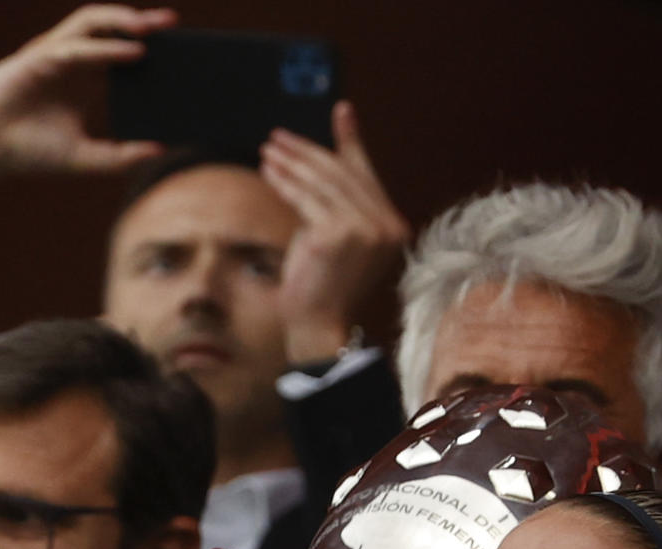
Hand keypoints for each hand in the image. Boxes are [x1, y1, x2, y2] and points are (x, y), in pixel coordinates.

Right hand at [0, 6, 174, 231]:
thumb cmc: (29, 152)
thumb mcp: (86, 159)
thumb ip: (121, 156)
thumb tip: (160, 150)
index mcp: (84, 80)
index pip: (121, 52)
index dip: (147, 45)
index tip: (179, 49)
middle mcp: (71, 62)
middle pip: (111, 30)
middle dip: (142, 23)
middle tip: (173, 23)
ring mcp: (53, 56)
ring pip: (92, 24)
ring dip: (123, 21)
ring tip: (152, 27)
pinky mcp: (38, 59)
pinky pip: (77, 48)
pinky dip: (106, 49)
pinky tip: (133, 52)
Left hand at [262, 102, 410, 364]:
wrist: (318, 324)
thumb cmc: (323, 285)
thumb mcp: (335, 238)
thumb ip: (336, 202)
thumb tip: (318, 162)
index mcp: (393, 226)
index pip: (366, 174)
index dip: (351, 141)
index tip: (342, 111)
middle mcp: (386, 226)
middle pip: (341, 173)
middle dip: (307, 151)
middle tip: (278, 137)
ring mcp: (364, 230)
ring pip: (321, 182)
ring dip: (290, 162)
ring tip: (267, 150)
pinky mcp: (335, 234)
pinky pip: (305, 198)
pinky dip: (284, 181)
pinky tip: (268, 170)